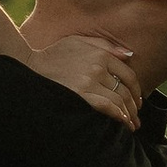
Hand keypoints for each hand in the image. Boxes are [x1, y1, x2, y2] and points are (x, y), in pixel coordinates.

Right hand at [25, 33, 142, 126]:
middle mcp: (98, 67)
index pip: (128, 74)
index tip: (137, 100)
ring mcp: (90, 81)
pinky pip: (108, 107)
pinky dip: (119, 116)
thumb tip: (129, 55)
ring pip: (119, 100)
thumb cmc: (53, 55)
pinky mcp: (82, 95)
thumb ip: (104, 45)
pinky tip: (123, 124)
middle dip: (134, 105)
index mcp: (101, 54)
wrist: (29, 67)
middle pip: (125, 89)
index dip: (136, 89)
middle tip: (136, 116)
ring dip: (129, 114)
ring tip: (131, 125)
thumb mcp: (78, 41)